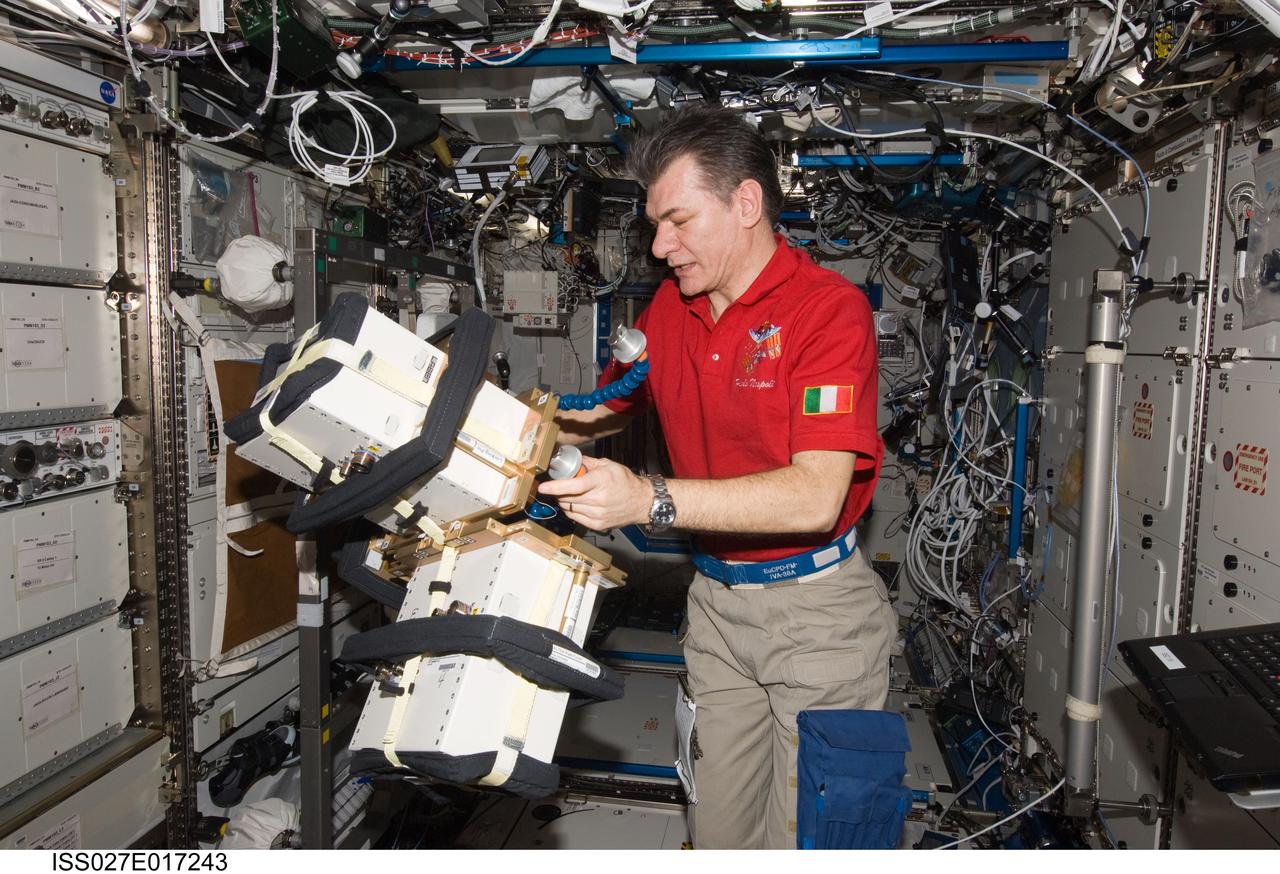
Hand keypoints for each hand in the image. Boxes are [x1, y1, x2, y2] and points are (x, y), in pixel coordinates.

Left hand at [536, 456, 652, 531]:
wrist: (642, 502)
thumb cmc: (627, 483)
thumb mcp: (609, 465)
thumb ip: (589, 463)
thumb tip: (572, 460)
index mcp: (600, 481)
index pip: (572, 486)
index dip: (555, 487)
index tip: (543, 487)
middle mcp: (598, 499)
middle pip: (567, 498)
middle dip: (559, 491)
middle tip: (562, 486)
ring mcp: (597, 514)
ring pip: (569, 508)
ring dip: (565, 500)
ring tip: (572, 494)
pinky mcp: (597, 524)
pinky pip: (575, 517)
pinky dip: (571, 510)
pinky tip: (578, 504)